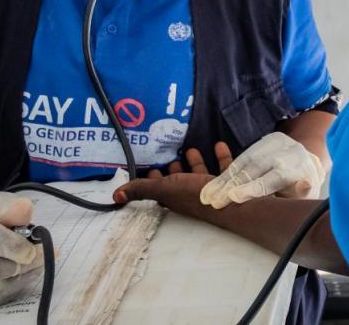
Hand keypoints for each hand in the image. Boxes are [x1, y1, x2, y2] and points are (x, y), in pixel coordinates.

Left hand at [114, 145, 230, 217]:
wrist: (233, 202)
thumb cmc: (197, 196)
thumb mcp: (165, 189)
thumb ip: (141, 189)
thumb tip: (114, 196)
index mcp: (176, 198)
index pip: (160, 190)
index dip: (152, 180)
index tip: (149, 168)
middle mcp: (192, 195)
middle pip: (180, 182)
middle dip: (174, 170)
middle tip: (169, 157)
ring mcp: (211, 189)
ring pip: (200, 174)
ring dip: (195, 162)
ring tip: (191, 149)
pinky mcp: (228, 183)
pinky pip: (223, 168)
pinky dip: (221, 156)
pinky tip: (219, 145)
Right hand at [199, 132, 324, 208]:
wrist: (310, 159)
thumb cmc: (303, 187)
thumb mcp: (307, 195)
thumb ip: (301, 194)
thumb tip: (304, 185)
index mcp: (295, 170)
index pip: (272, 179)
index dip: (252, 188)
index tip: (233, 197)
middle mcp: (283, 154)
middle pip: (253, 169)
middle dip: (230, 185)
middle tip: (211, 200)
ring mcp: (273, 145)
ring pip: (243, 161)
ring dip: (222, 178)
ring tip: (206, 193)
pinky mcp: (265, 142)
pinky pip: (242, 156)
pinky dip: (226, 169)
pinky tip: (211, 182)